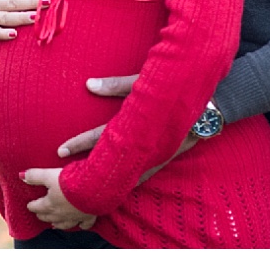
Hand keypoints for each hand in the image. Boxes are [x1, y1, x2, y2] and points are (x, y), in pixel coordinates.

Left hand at [23, 168, 96, 230]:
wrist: (93, 188)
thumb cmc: (69, 181)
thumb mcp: (49, 174)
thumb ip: (35, 176)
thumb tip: (21, 176)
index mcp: (49, 204)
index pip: (36, 207)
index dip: (32, 205)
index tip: (29, 204)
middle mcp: (60, 214)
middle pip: (48, 216)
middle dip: (42, 214)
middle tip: (39, 213)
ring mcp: (74, 217)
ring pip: (63, 224)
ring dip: (57, 223)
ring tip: (53, 224)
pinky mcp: (88, 217)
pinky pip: (84, 225)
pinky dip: (80, 225)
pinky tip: (80, 225)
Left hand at [52, 73, 195, 182]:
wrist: (209, 105)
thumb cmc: (173, 89)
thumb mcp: (143, 82)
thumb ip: (115, 86)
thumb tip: (88, 85)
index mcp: (136, 127)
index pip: (102, 137)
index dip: (80, 144)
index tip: (60, 151)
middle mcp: (143, 146)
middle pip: (108, 161)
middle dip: (84, 168)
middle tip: (63, 173)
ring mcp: (153, 156)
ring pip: (121, 173)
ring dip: (101, 180)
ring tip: (81, 187)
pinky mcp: (160, 159)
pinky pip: (137, 175)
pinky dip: (122, 181)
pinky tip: (111, 188)